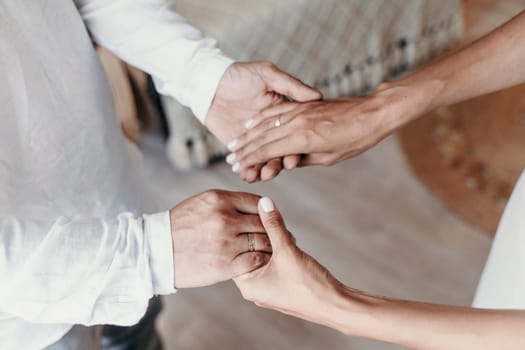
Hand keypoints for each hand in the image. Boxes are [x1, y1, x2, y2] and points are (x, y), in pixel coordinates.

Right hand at [170, 190, 272, 287]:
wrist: (156, 252)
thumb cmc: (179, 227)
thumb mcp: (200, 204)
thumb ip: (226, 202)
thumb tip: (254, 204)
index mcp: (219, 199)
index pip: (257, 201)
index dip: (267, 211)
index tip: (269, 218)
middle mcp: (225, 218)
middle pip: (263, 222)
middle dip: (272, 229)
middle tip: (278, 235)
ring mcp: (226, 242)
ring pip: (263, 241)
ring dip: (270, 245)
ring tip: (272, 248)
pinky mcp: (226, 265)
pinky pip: (256, 260)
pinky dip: (261, 260)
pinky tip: (258, 260)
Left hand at [205, 62, 321, 181]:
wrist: (211, 83)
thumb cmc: (241, 74)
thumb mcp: (268, 74)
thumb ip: (291, 86)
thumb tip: (317, 95)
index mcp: (283, 116)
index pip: (293, 136)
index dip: (294, 150)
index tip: (292, 160)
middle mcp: (272, 131)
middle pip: (279, 153)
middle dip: (276, 165)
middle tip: (271, 172)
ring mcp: (256, 141)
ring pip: (264, 161)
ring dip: (262, 170)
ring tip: (258, 176)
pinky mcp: (240, 148)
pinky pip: (246, 164)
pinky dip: (247, 171)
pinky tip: (246, 176)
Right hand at [228, 84, 430, 179]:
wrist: (373, 112)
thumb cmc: (355, 140)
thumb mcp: (329, 157)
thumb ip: (304, 159)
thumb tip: (286, 162)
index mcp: (302, 141)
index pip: (267, 151)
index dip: (250, 160)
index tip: (238, 167)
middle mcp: (297, 124)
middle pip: (262, 137)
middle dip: (244, 149)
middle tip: (230, 158)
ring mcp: (300, 112)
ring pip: (266, 123)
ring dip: (248, 134)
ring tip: (234, 143)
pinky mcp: (304, 105)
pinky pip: (277, 110)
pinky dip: (262, 117)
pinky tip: (251, 122)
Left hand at [233, 197, 341, 320]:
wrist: (335, 307)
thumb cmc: (310, 285)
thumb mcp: (288, 250)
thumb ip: (274, 225)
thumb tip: (264, 202)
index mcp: (247, 285)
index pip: (235, 251)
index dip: (248, 233)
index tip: (260, 222)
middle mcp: (253, 290)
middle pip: (249, 254)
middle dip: (263, 239)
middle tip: (277, 232)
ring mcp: (266, 291)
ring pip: (263, 258)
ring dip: (274, 246)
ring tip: (287, 241)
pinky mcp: (280, 289)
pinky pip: (273, 266)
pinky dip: (280, 255)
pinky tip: (292, 250)